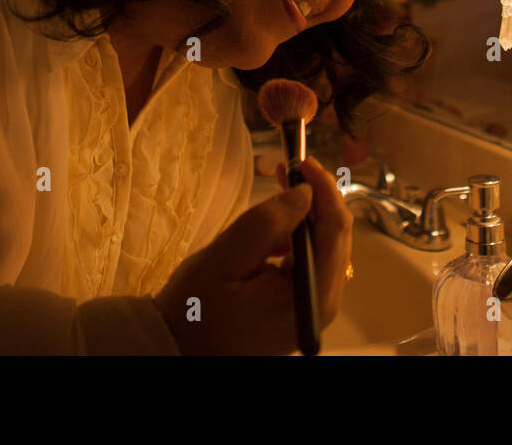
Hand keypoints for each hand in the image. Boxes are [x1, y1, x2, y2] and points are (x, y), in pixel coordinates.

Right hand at [151, 157, 352, 353]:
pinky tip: (274, 231)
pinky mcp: (299, 310)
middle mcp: (321, 306)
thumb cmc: (194, 309)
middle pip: (335, 240)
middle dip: (317, 199)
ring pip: (324, 249)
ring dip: (306, 217)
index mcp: (309, 297)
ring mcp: (312, 310)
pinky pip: (310, 265)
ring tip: (280, 191)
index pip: (335, 232)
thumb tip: (305, 193)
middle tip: (288, 169)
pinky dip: (298, 239)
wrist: (176, 351)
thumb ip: (267, 224)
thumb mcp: (225, 258)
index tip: (303, 161)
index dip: (324, 190)